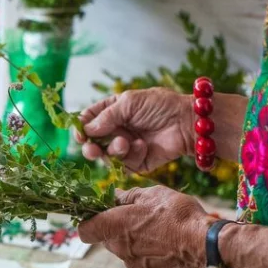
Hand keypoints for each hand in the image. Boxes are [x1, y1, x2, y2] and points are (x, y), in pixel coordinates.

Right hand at [76, 89, 193, 173]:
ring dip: (113, 150)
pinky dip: (131, 156)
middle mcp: (117, 130)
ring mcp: (126, 147)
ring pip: (106, 156)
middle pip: (93, 143)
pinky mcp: (137, 162)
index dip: (81, 128)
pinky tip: (143, 146)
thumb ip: (106, 116)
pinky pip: (123, 165)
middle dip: (90, 147)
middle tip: (91, 149)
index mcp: (113, 111)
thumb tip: (86, 130)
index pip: (89, 120)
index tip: (79, 135)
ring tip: (125, 143)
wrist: (188, 123)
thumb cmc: (161, 106)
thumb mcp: (129, 102)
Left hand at [77, 186, 208, 267]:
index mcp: (114, 225)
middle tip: (138, 220)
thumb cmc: (177, 214)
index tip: (101, 215)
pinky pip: (139, 264)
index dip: (90, 222)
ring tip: (157, 233)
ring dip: (133, 243)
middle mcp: (118, 248)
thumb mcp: (152, 194)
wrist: (205, 244)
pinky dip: (147, 257)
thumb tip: (112, 196)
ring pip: (123, 252)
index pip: (85, 230)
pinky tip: (165, 248)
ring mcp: (131, 265)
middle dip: (116, 230)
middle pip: (107, 240)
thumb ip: (126, 197)